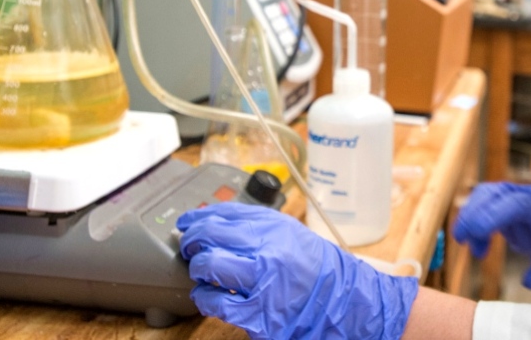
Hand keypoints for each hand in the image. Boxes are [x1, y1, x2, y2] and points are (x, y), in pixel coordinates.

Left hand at [177, 203, 418, 339]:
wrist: (343, 302)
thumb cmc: (316, 268)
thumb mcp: (289, 234)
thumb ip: (256, 226)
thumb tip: (215, 221)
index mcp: (275, 227)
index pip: (224, 214)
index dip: (197, 218)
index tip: (187, 223)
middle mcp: (267, 250)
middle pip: (210, 236)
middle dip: (191, 242)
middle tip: (188, 248)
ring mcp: (262, 284)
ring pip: (208, 266)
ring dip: (197, 270)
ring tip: (201, 273)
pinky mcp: (257, 315)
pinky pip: (215, 303)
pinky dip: (205, 298)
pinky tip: (209, 297)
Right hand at [452, 182, 530, 288]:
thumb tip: (527, 281)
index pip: (519, 204)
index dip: (495, 214)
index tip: (476, 231)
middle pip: (496, 193)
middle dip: (474, 213)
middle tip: (463, 239)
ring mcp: (519, 200)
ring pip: (486, 195)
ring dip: (471, 217)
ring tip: (471, 246)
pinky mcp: (509, 208)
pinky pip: (485, 207)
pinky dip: (475, 224)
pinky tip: (479, 247)